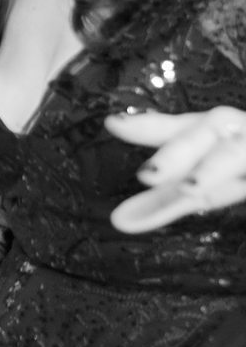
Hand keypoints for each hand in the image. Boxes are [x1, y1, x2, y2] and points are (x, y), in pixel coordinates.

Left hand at [107, 106, 245, 230]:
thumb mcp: (208, 182)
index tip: (113, 125)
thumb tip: (119, 221)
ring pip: (235, 152)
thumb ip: (166, 201)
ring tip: (191, 189)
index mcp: (214, 131)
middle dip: (178, 152)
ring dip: (214, 168)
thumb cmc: (243, 166)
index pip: (176, 126)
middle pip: (207, 133)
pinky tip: (229, 189)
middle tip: (147, 174)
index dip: (147, 126)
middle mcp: (238, 132)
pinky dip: (244, 182)